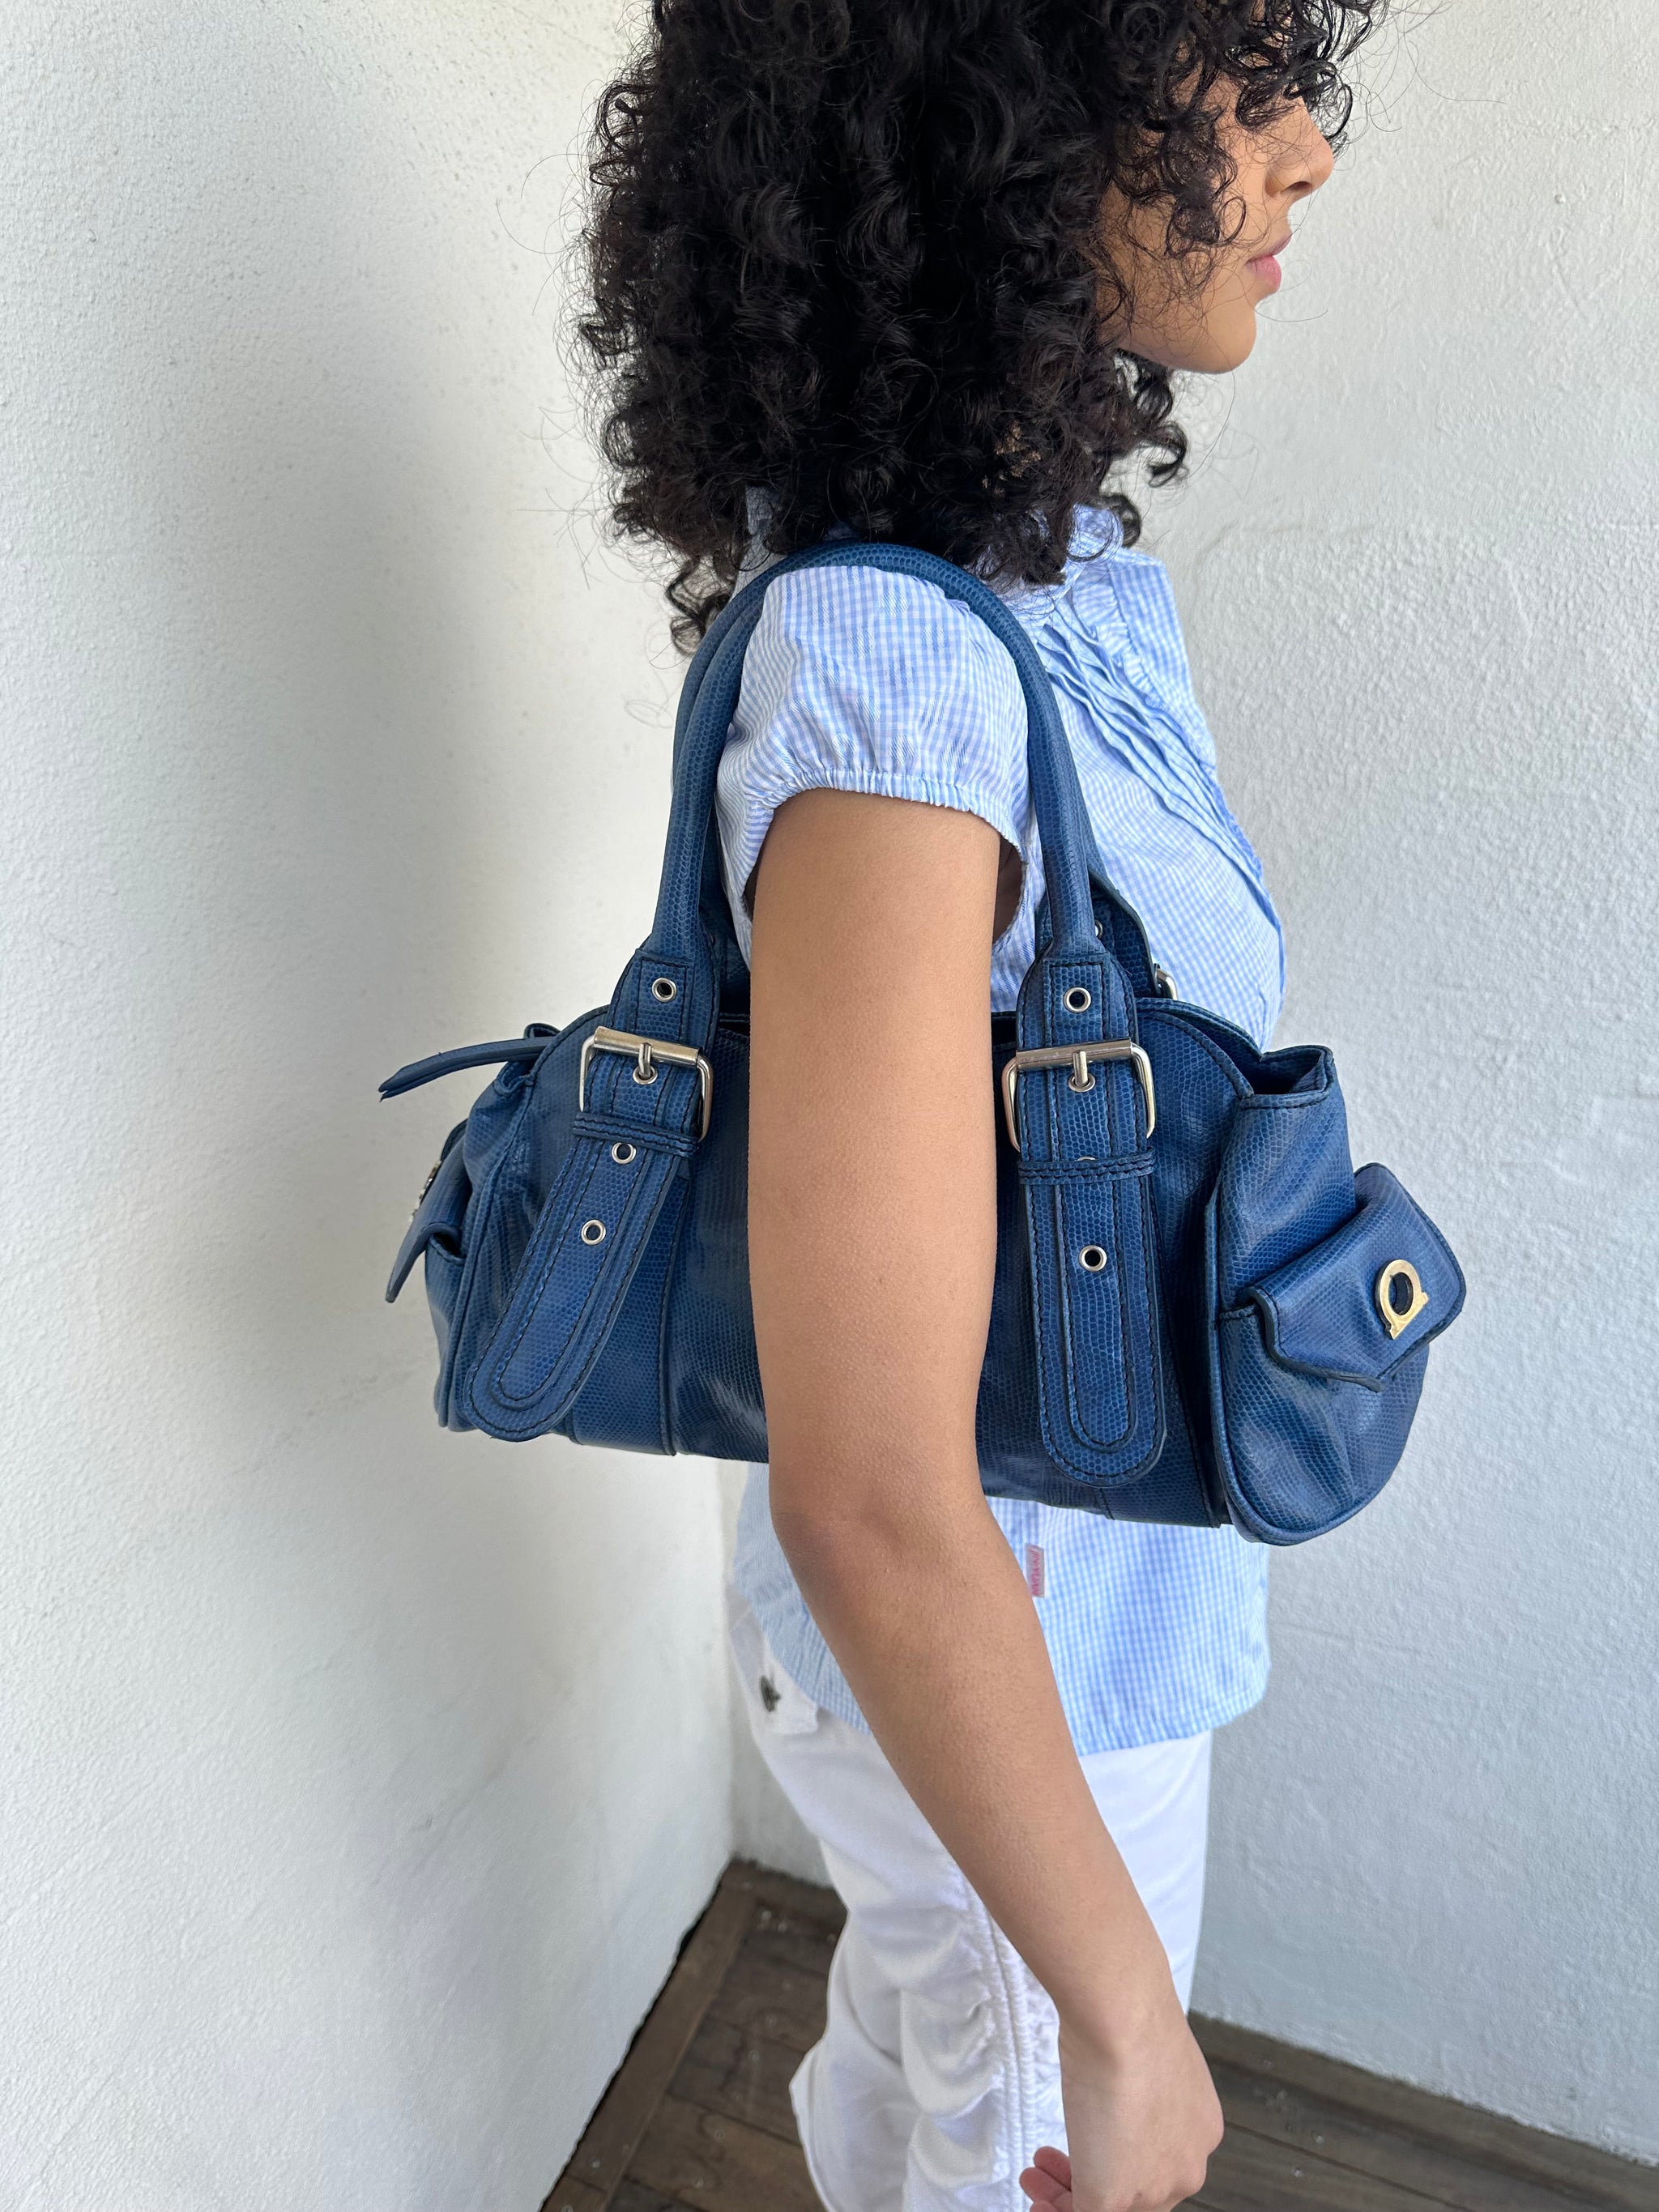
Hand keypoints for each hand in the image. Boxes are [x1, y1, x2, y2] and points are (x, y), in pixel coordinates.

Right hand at [1020, 2003, 1222, 2211]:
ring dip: (1066, 2201)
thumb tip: (1111, 2092)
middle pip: (1138, 2195)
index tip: (1088, 2143)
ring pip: (1114, 2209)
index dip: (1117, 2158)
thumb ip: (1135, 2087)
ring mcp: (1153, 2185)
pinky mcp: (1116, 2197)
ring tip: (1035, 2178)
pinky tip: (1038, 2201)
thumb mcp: (1141, 2056)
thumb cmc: (1127, 2019)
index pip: (1158, 2162)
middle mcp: (1186, 2164)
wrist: (1123, 2019)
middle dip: (1086, 2181)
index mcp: (1199, 2129)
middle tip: (1049, 2164)